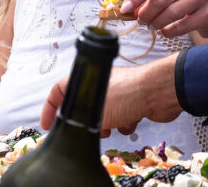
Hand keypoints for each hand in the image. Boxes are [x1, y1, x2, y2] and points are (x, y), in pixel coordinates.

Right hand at [41, 55, 182, 134]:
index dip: (50, 107)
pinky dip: (125, 123)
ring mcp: (119, 93)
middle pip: (84, 105)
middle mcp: (102, 83)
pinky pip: (122, 118)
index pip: (60, 90)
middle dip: (87, 121)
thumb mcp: (94, 107)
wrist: (158, 92)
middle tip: (88, 131)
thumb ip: (79, 115)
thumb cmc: (126, 95)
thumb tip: (72, 123)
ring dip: (108, 124)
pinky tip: (131, 121)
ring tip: (112, 127)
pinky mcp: (134, 103)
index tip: (48, 124)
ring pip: (104, 115)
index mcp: (88, 77)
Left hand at [120, 0, 207, 40]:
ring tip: (152, 27)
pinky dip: (169, 31)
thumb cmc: (188, 1)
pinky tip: (164, 32)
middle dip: (146, 13)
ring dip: (157, 23)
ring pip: (171, 12)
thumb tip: (129, 9)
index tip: (125, 9)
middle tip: (141, 21)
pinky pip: (183, 25)